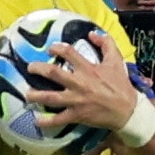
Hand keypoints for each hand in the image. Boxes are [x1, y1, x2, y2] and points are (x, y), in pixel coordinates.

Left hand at [23, 31, 139, 131]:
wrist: (128, 110)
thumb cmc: (121, 85)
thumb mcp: (116, 60)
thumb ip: (106, 43)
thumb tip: (92, 33)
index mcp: (88, 69)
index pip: (68, 53)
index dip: (57, 48)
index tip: (50, 49)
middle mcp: (79, 83)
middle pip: (53, 74)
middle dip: (38, 69)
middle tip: (30, 68)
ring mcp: (76, 101)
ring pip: (51, 97)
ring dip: (36, 95)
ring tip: (27, 94)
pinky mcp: (77, 115)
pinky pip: (58, 119)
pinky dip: (46, 121)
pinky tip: (36, 121)